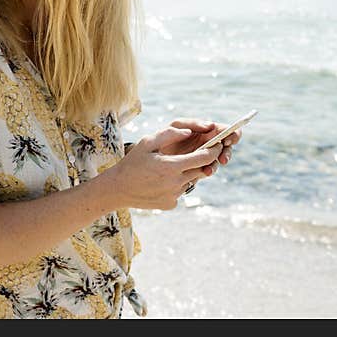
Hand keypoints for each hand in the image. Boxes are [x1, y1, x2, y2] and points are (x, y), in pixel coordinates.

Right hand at [107, 126, 223, 209]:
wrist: (118, 189)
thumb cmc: (132, 163)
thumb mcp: (147, 142)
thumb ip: (169, 134)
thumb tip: (190, 132)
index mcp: (171, 166)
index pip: (204, 157)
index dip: (214, 149)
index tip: (218, 143)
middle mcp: (176, 182)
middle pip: (202, 170)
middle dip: (203, 160)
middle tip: (197, 153)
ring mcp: (174, 195)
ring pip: (191, 180)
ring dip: (186, 173)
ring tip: (168, 168)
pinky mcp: (170, 204)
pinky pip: (180, 191)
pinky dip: (176, 184)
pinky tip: (160, 182)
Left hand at [160, 118, 242, 176]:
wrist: (149, 156)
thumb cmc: (163, 136)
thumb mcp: (175, 126)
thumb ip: (192, 123)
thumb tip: (210, 125)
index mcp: (206, 130)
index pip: (225, 130)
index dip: (232, 134)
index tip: (229, 140)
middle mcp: (208, 143)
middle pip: (226, 147)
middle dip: (227, 152)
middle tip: (223, 158)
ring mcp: (204, 156)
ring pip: (218, 160)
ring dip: (216, 164)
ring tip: (208, 169)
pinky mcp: (199, 168)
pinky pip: (208, 169)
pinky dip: (208, 170)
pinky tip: (204, 172)